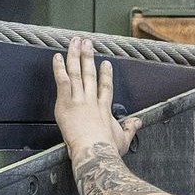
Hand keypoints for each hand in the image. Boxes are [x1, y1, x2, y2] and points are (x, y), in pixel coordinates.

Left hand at [52, 38, 135, 159]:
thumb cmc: (107, 150)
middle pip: (90, 73)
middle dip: (88, 57)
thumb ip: (130, 129)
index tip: (106, 64)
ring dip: (75, 56)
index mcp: (104, 109)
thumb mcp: (123, 140)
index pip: (105, 87)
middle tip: (87, 43)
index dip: (105, 75)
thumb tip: (138, 122)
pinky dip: (59, 68)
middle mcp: (92, 101)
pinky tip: (57, 57)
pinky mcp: (67, 103)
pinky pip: (63, 81)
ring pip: (77, 73)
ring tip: (74, 42)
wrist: (95, 152)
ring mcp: (80, 100)